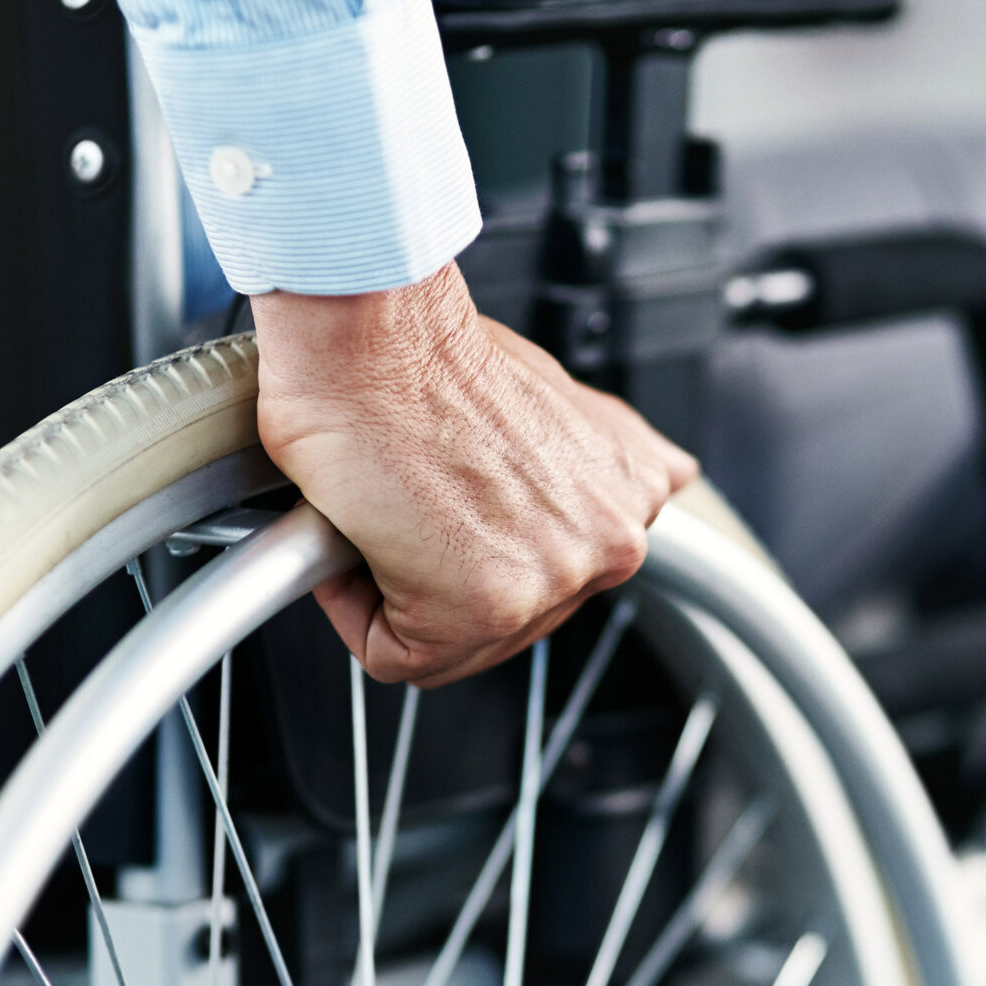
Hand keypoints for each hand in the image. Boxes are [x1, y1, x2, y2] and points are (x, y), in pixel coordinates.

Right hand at [252, 265, 698, 686]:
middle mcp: (609, 544)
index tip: (444, 499)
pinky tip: (362, 531)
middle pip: (507, 610)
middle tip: (411, 497)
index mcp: (631, 495)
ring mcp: (551, 580)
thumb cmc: (426, 350)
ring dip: (400, 582)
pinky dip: (354, 604)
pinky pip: (395, 653)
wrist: (370, 331)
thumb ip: (588, 458)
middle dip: (445, 565)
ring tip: (389, 506)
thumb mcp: (556, 398)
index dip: (472, 541)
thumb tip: (608, 474)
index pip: (549, 573)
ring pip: (452, 639)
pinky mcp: (481, 610)